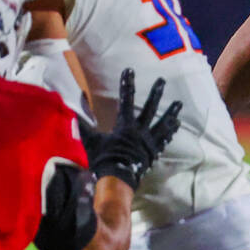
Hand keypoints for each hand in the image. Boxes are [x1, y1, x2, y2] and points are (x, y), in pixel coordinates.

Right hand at [82, 69, 182, 189]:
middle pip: (150, 108)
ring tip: (179, 104)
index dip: (127, 84)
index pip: (126, 100)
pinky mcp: (154, 151)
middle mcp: (140, 131)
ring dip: (171, 113)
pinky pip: (165, 139)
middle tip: (162, 80)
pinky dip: (170, 132)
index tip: (130, 70)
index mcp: (125, 125)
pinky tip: (176, 126)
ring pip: (163, 124)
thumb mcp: (90, 140)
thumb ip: (82, 124)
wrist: (117, 179)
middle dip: (156, 93)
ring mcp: (149, 141)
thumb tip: (69, 109)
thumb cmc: (103, 159)